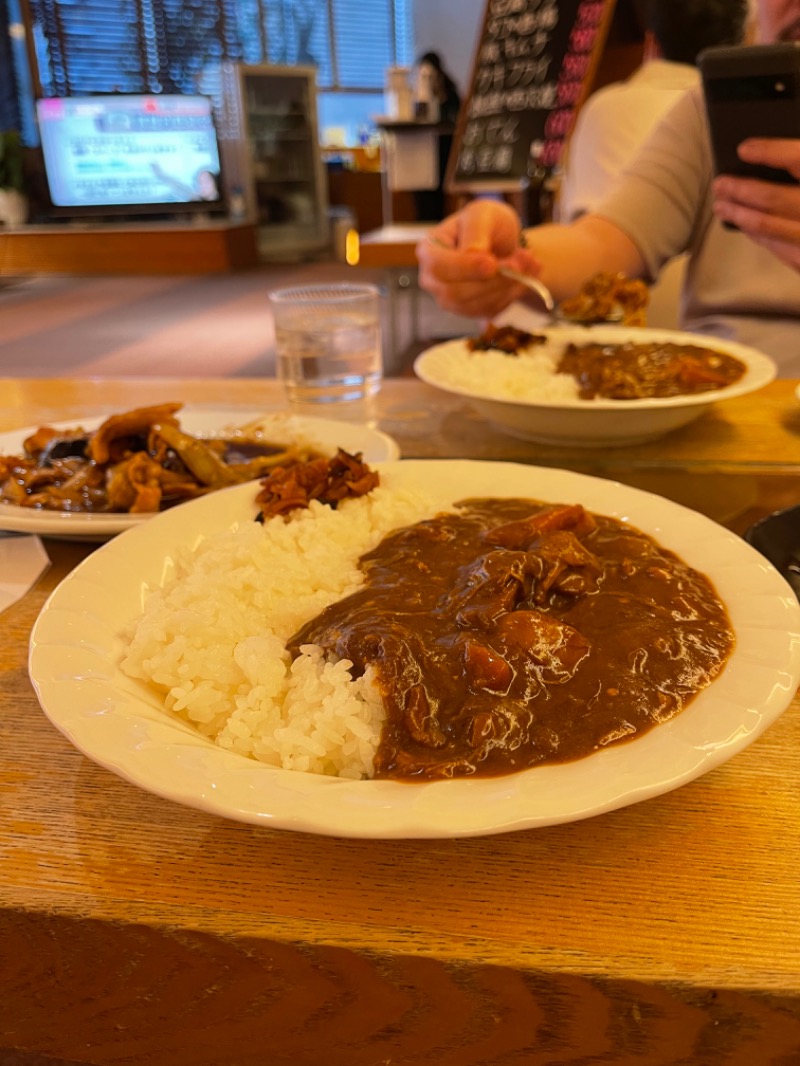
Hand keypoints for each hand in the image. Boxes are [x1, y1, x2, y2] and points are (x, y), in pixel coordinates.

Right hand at [416, 199, 541, 317]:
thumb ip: (476, 230)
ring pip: (476, 305)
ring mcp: (450, 299)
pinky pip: (490, 311)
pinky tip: (524, 276)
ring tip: (529, 264)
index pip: (439, 267)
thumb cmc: (486, 223)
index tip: (492, 263)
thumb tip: (472, 253)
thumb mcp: (483, 214)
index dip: (465, 268)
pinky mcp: (471, 311)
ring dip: (507, 286)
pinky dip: (512, 294)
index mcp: (430, 251)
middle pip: (456, 293)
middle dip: (492, 280)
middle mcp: (434, 280)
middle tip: (521, 262)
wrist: (501, 241)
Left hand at [712, 138, 799, 269]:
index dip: (770, 152)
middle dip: (741, 189)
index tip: (743, 148)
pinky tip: (746, 225)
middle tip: (720, 183)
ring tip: (722, 205)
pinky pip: (779, 248)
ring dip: (741, 215)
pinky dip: (759, 235)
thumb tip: (787, 155)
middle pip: (775, 197)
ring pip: (770, 226)